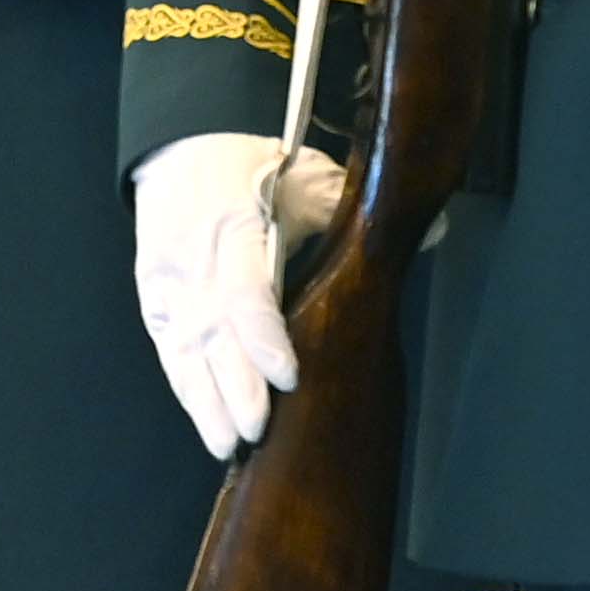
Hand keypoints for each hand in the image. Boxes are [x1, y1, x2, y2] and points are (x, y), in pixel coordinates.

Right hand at [131, 129, 351, 462]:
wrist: (185, 144)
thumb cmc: (253, 164)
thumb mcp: (308, 177)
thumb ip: (359, 212)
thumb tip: (435, 230)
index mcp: (232, 226)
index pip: (245, 292)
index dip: (263, 339)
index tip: (287, 376)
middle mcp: (195, 261)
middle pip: (211, 334)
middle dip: (233, 388)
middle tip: (257, 432)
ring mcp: (168, 282)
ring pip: (183, 351)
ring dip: (205, 403)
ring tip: (228, 446)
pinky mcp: (154, 298)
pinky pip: (169, 351)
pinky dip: (188, 390)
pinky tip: (208, 423)